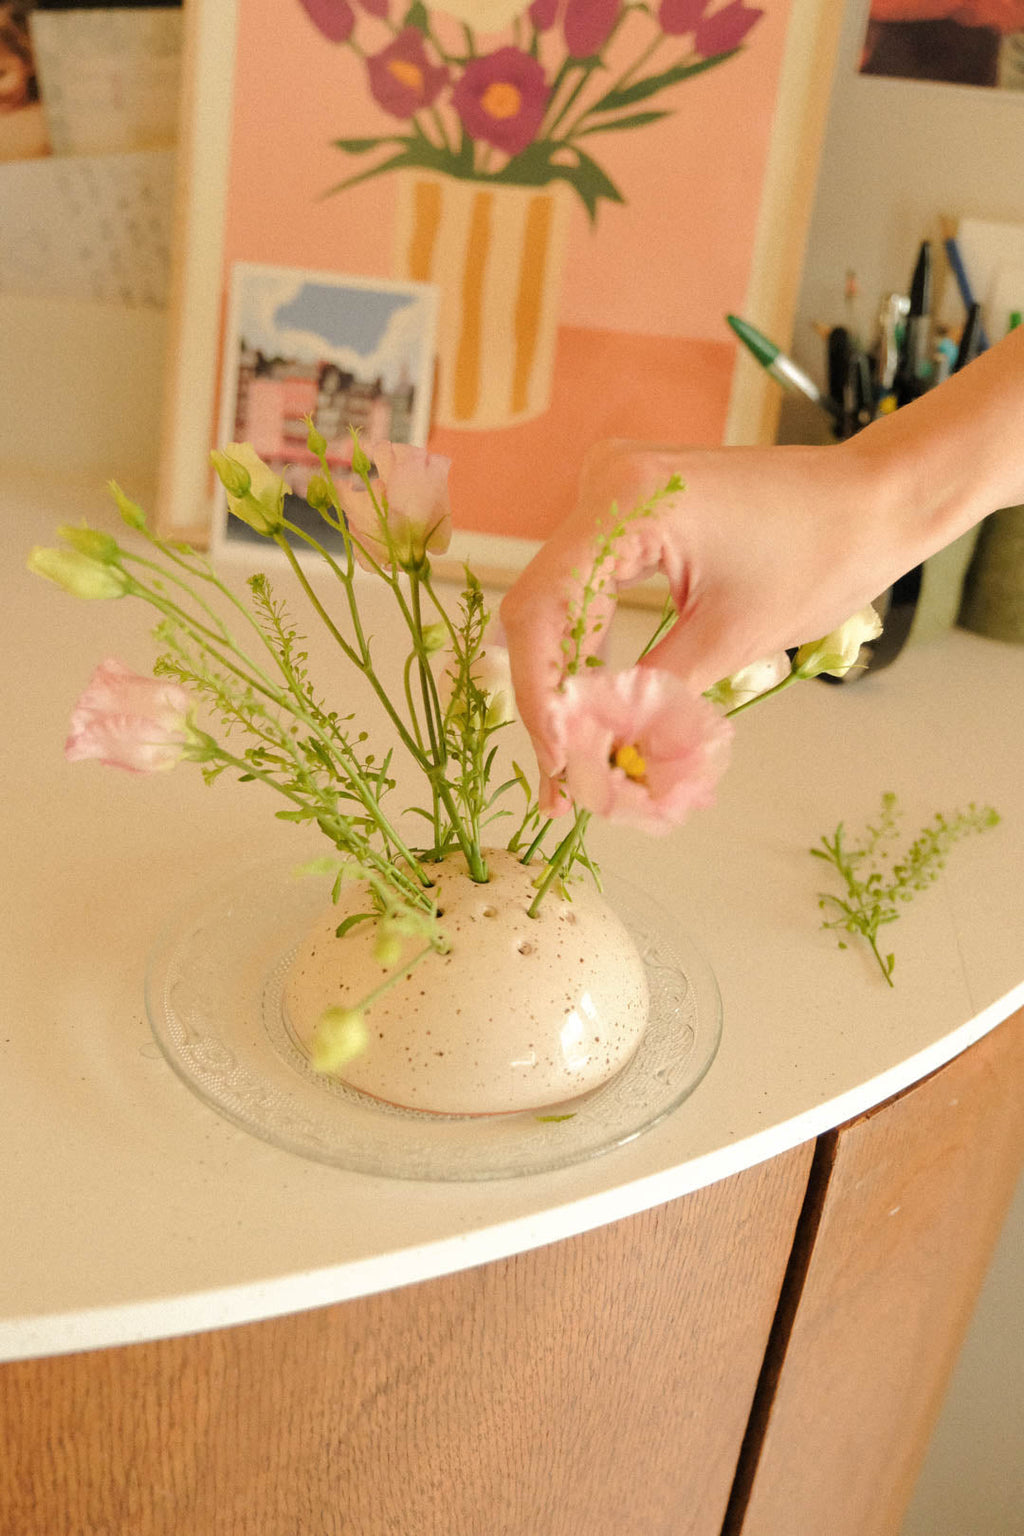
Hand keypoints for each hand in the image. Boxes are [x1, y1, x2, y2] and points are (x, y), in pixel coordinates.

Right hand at [500, 436, 901, 808]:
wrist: (874, 501)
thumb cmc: (822, 553)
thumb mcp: (731, 639)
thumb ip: (655, 699)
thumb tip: (603, 762)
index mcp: (626, 502)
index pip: (544, 608)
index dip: (539, 694)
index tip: (556, 763)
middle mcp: (605, 483)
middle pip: (541, 607)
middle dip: (549, 699)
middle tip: (562, 782)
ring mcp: (613, 493)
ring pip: (559, 603)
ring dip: (567, 680)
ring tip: (577, 759)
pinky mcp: (630, 511)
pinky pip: (588, 587)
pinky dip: (591, 647)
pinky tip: (596, 706)